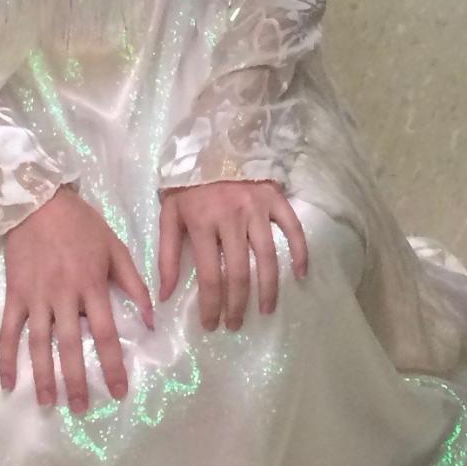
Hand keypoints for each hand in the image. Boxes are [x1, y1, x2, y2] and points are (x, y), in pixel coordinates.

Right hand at [1, 188, 153, 412]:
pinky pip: (8, 331)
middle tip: (82, 409)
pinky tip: (8, 383)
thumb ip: (134, 284)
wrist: (39, 201)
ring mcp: (36, 297)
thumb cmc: (82, 225)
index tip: (119, 391)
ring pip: (39, 344)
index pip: (105, 334)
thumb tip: (151, 320)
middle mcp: (63, 296)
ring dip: (43, 376)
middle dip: (77, 381)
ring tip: (48, 403)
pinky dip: (5, 358)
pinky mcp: (14, 294)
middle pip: (71, 346)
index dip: (112, 365)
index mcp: (91, 285)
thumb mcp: (116, 247)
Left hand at [159, 178, 309, 331]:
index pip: (210, 276)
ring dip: (269, 288)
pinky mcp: (275, 199)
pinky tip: (301, 275)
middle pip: (240, 272)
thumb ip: (167, 254)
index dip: (211, 305)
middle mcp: (232, 217)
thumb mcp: (169, 214)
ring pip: (268, 257)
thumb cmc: (189, 183)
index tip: (212, 324)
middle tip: (236, 324)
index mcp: (203, 222)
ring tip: (266, 310)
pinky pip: (293, 229)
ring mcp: (257, 208)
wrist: (214, 141)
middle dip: (238, 305)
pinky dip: (301, 253)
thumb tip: (165, 295)